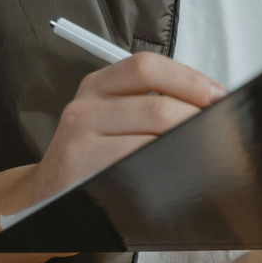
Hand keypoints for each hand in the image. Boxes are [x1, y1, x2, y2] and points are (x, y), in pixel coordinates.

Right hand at [23, 50, 227, 254]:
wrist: (43, 196)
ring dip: (186, 147)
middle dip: (195, 119)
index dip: (188, 79)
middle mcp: (86, 106)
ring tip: (204, 152)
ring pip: (150, 139)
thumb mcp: (110, 116)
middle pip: (155, 106)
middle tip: (218, 131)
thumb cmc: (92, 154)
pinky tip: (176, 175)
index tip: (217, 96)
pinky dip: (164, 172)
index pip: (147, 66)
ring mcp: (79, 140)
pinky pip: (134, 170)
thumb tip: (208, 101)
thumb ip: (149, 102)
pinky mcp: (80, 174)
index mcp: (99, 84)